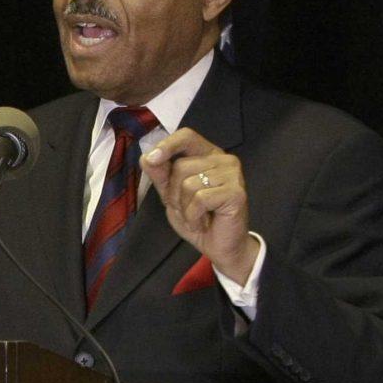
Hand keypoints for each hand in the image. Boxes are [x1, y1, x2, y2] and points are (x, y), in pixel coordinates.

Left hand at [140, 128, 259, 284]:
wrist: (221, 247)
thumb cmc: (198, 219)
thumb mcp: (172, 196)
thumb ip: (161, 176)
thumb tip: (146, 157)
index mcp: (208, 155)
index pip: (186, 136)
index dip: (167, 145)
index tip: (151, 158)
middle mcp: (223, 160)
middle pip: (181, 166)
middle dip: (174, 193)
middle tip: (187, 209)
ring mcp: (232, 174)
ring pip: (188, 184)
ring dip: (185, 208)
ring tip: (197, 217)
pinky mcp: (236, 192)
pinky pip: (200, 200)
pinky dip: (194, 217)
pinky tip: (204, 223)